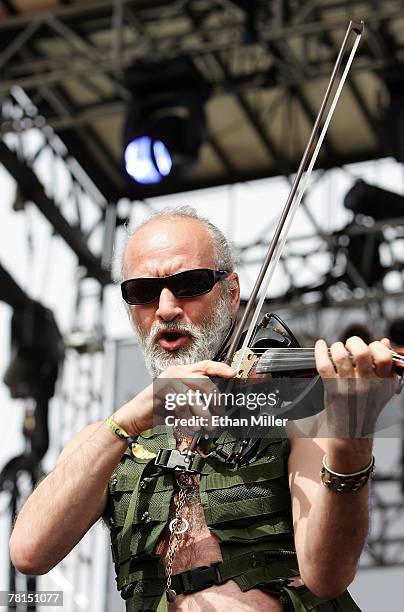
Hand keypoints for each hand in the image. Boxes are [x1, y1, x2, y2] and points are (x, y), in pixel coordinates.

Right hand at [113, 360, 235, 436]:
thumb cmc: (159, 408)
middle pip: (203, 382)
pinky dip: (188, 418)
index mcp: (182, 372)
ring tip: (207, 426)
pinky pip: (180, 405)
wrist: (136, 416)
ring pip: (193, 396)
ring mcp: (168, 380)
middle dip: (214, 400)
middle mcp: (176, 372)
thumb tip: (216, 404)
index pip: (205, 365)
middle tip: (218, 414)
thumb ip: (195, 397)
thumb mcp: (181, 400)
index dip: (220, 368)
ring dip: (203, 414)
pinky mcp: (161, 390)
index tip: (233, 373)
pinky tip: (190, 425)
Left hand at [315, 336, 396, 437]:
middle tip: (350, 345)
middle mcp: (366, 383)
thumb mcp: (383, 387)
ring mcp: (348, 386)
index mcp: (382, 381)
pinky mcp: (332, 389)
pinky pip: (324, 365)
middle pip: (361, 352)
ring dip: (337, 347)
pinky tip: (321, 345)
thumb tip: (384, 342)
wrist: (352, 431)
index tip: (369, 347)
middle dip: (354, 342)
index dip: (376, 346)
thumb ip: (386, 365)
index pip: (384, 356)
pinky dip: (320, 351)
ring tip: (337, 349)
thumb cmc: (367, 406)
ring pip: (341, 356)